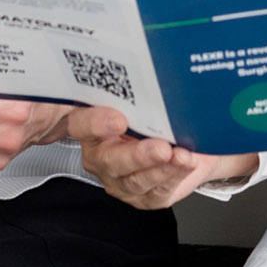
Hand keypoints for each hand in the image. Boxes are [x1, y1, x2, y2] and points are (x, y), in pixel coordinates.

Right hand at [67, 106, 257, 208]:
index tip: (118, 119)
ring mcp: (120, 181)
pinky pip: (157, 191)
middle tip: (160, 146)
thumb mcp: (143, 98)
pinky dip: (174, 176)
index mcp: (92, 126)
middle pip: (109, 160)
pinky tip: (185, 164)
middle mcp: (101, 156)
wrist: (185, 139)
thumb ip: (138, 90)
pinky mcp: (143, 197)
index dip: (95, 123)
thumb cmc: (157, 113)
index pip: (80, 124)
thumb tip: (155, 69)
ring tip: (181, 156)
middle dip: (137, 154)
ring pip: (134, 180)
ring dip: (160, 168)